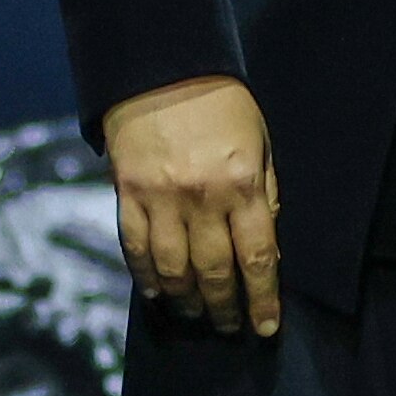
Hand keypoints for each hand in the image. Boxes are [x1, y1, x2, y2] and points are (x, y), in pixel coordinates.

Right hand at [102, 74, 282, 336]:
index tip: (266, 327)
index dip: (263, 299)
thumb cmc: (222, 105)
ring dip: (186, 301)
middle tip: (230, 327)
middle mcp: (202, 198)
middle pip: (215, 271)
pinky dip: (146, 277)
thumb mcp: (260, 144)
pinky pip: (136, 248)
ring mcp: (160, 198)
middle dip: (225, 308)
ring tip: (195, 315)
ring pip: (173, 269)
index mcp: (242, 184)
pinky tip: (157, 294)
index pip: (257, 257)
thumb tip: (267, 250)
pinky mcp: (128, 194)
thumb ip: (264, 196)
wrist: (162, 68)